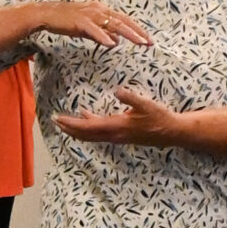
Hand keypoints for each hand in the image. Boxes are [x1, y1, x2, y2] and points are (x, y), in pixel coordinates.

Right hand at [43, 0, 153, 48]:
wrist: (46, 14)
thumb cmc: (66, 21)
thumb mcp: (88, 28)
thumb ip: (102, 34)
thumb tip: (116, 42)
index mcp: (102, 10)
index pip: (123, 19)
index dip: (137, 29)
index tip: (148, 39)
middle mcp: (99, 10)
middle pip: (123, 21)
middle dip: (138, 32)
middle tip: (149, 42)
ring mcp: (90, 15)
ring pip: (113, 24)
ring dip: (128, 33)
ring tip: (139, 42)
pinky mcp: (80, 21)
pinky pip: (94, 30)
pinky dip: (104, 36)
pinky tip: (112, 43)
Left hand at [54, 86, 184, 144]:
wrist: (171, 132)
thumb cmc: (159, 117)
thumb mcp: (146, 104)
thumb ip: (130, 97)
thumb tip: (117, 90)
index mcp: (117, 127)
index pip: (88, 127)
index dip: (71, 124)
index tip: (58, 119)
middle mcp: (114, 135)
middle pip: (85, 135)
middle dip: (69, 128)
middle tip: (55, 121)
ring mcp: (118, 136)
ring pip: (91, 135)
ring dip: (77, 129)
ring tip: (65, 122)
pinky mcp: (122, 135)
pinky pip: (100, 132)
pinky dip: (90, 126)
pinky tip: (87, 116)